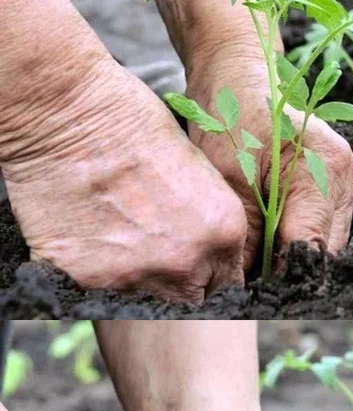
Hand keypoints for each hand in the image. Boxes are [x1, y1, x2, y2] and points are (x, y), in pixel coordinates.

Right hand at [2, 59, 246, 300]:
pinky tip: (83, 235)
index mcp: (223, 231)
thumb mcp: (195, 167)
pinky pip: (98, 292)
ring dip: (134, 276)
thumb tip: (205, 247)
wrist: (66, 111)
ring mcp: (138, 276)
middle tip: (153, 251)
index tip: (193, 262)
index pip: (228, 282)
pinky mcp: (89, 280)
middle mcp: (187, 262)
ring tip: (113, 233)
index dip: (209, 272)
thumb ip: (206, 218)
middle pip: (191, 298)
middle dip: (177, 281)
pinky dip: (91, 271)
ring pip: (144, 299)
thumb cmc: (131, 119)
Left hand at [186, 46, 352, 270]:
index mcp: (326, 170)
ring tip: (254, 262)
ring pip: (324, 246)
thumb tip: (246, 290)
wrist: (238, 76)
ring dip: (291, 258)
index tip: (249, 294)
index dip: (280, 278)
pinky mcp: (337, 189)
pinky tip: (267, 242)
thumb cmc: (229, 117)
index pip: (310, 249)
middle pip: (323, 253)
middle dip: (287, 271)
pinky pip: (320, 230)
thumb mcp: (228, 182)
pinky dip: (294, 241)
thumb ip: (245, 239)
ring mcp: (346, 184)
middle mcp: (346, 179)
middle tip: (247, 283)